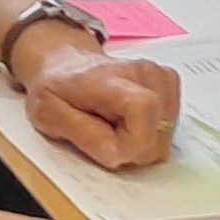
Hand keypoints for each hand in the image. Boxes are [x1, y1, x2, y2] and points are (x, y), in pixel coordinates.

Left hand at [10, 21, 179, 169]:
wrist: (67, 65)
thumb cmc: (57, 90)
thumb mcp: (49, 116)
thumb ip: (83, 135)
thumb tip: (118, 153)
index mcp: (108, 78)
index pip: (143, 109)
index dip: (131, 144)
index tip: (107, 148)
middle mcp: (142, 72)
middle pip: (159, 131)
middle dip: (133, 148)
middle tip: (106, 134)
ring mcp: (159, 75)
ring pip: (166, 134)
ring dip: (142, 140)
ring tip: (116, 125)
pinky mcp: (168, 82)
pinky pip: (170, 126)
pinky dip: (151, 132)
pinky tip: (130, 121)